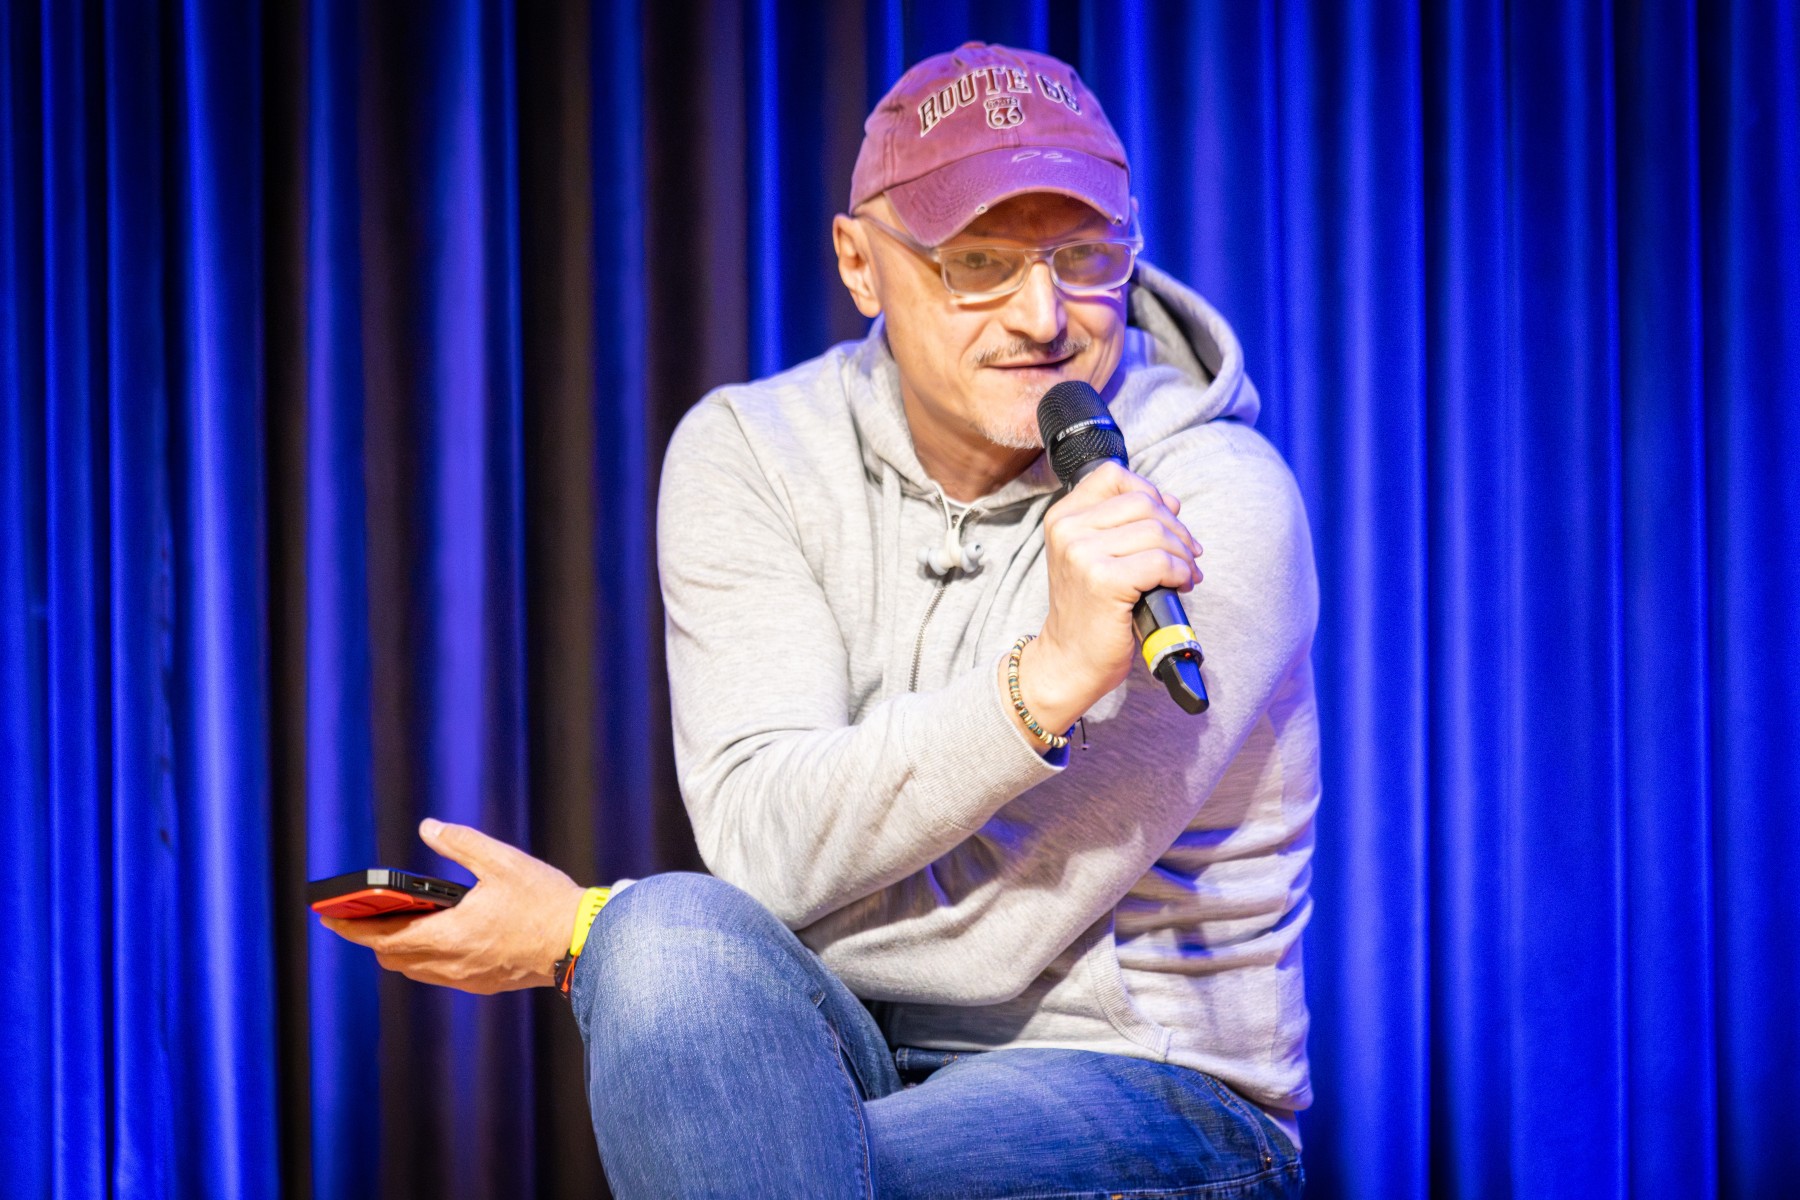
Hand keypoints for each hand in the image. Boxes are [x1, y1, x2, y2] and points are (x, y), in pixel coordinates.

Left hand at [319, 819, 587, 993]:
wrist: (581, 942)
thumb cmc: (544, 901)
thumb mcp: (502, 861)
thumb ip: (461, 843)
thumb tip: (429, 827)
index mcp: (451, 934)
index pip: (384, 938)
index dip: (353, 929)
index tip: (330, 918)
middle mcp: (453, 963)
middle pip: (393, 959)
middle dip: (373, 938)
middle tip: (362, 917)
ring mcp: (468, 977)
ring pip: (415, 970)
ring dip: (399, 949)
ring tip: (398, 923)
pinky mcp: (484, 983)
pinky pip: (439, 975)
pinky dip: (426, 958)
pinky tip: (439, 937)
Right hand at [1020, 462, 1200, 730]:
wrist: (1070, 659)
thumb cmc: (1089, 610)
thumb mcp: (1096, 556)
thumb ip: (1126, 523)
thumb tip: (1171, 501)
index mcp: (1062, 517)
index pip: (1113, 475)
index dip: (1149, 491)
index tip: (1164, 520)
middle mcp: (1068, 530)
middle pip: (1143, 502)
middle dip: (1177, 528)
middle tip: (1188, 555)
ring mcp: (1082, 554)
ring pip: (1156, 531)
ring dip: (1183, 554)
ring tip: (1186, 573)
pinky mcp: (1103, 581)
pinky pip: (1160, 562)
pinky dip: (1179, 572)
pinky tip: (1180, 585)